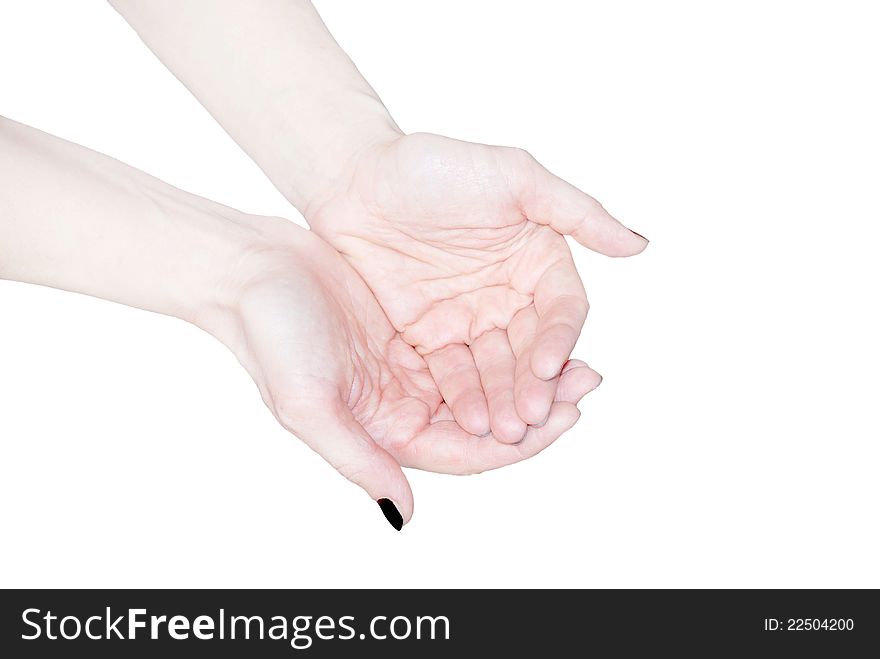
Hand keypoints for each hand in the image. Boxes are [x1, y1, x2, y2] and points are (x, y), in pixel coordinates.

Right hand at [217, 221, 601, 526]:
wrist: (252, 268)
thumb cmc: (270, 333)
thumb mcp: (309, 402)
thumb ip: (358, 460)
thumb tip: (404, 513)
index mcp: (385, 433)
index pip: (468, 453)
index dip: (521, 444)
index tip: (566, 417)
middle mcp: (403, 408)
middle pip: (487, 421)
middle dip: (539, 407)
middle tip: (588, 380)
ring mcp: (410, 370)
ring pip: (487, 383)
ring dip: (529, 374)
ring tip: (577, 357)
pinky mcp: (412, 332)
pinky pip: (472, 345)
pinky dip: (506, 341)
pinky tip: (537, 328)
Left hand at [303, 133, 646, 442]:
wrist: (354, 179)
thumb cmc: (435, 165)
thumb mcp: (512, 177)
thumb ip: (576, 212)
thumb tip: (639, 245)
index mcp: (538, 260)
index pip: (561, 310)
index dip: (558, 340)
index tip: (547, 365)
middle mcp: (509, 295)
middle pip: (530, 349)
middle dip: (532, 385)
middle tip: (530, 418)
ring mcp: (469, 319)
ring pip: (495, 369)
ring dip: (503, 400)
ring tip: (505, 431)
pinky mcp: (428, 337)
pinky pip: (451, 373)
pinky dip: (462, 397)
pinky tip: (470, 421)